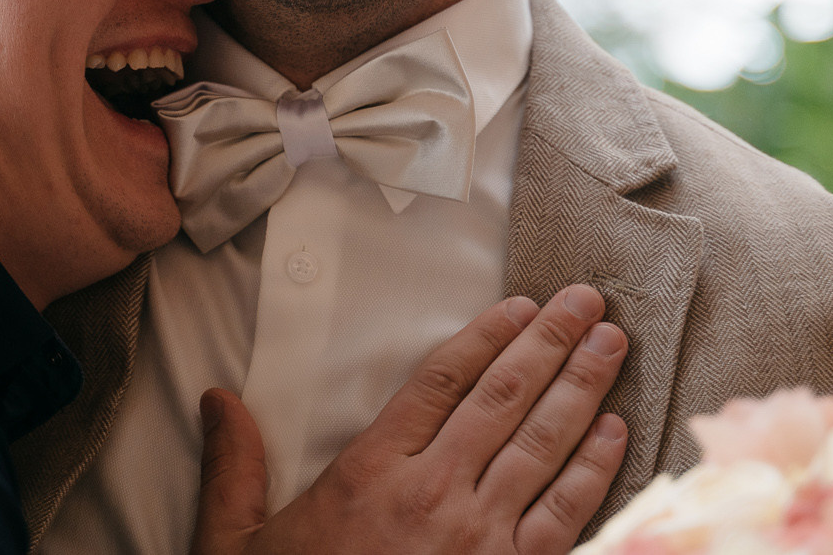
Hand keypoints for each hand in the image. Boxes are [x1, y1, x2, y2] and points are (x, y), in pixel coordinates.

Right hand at [192, 285, 628, 554]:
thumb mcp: (235, 541)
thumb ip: (234, 467)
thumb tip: (217, 400)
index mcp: (369, 475)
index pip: (440, 382)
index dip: (485, 336)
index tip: (520, 304)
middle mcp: (431, 496)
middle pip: (503, 399)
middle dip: (551, 342)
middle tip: (588, 301)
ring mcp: (478, 540)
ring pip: (541, 445)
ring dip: (582, 388)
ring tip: (611, 344)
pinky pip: (563, 515)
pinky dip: (594, 470)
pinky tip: (615, 432)